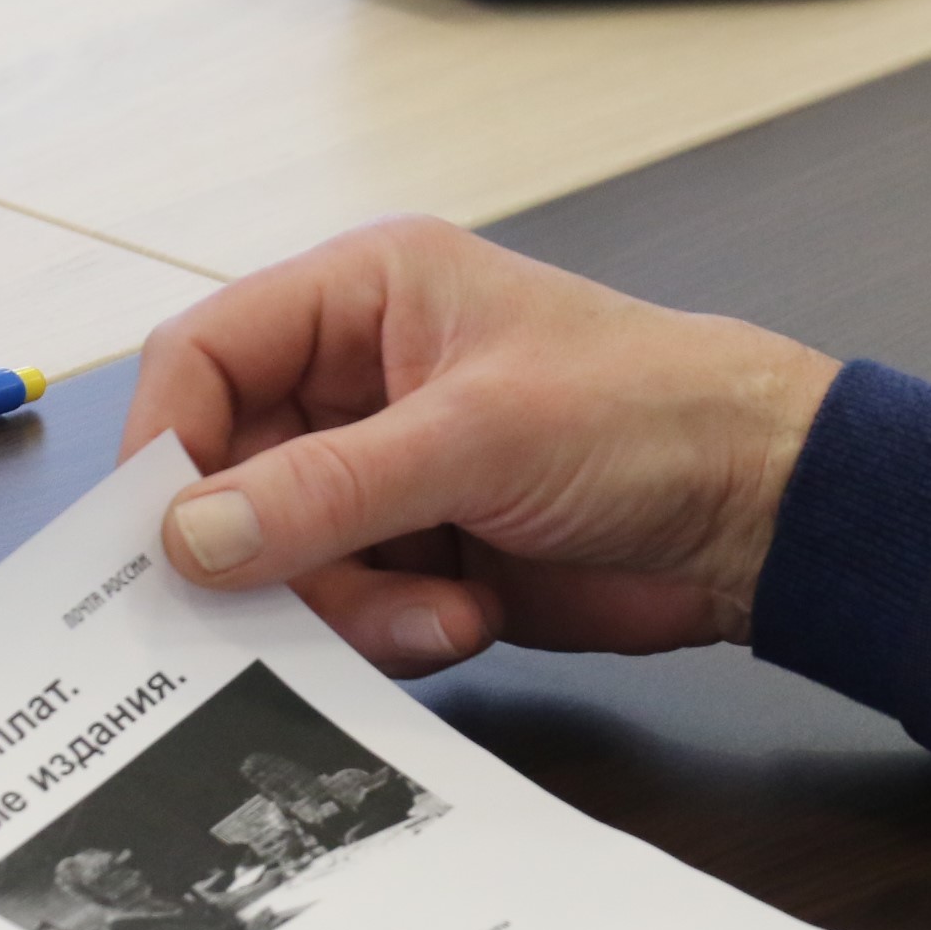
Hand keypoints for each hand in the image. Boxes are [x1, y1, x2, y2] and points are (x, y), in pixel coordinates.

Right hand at [120, 217, 841, 675]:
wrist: (766, 513)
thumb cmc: (655, 413)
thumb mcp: (477, 439)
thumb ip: (324, 490)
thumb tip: (189, 535)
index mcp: (364, 297)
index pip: (204, 356)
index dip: (169, 445)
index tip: (164, 537)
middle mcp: (362, 383)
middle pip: (232, 479)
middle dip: (268, 553)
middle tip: (303, 600)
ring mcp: (390, 476)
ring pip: (284, 561)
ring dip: (345, 606)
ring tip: (436, 608)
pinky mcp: (423, 556)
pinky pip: (346, 612)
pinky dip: (392, 632)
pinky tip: (470, 616)